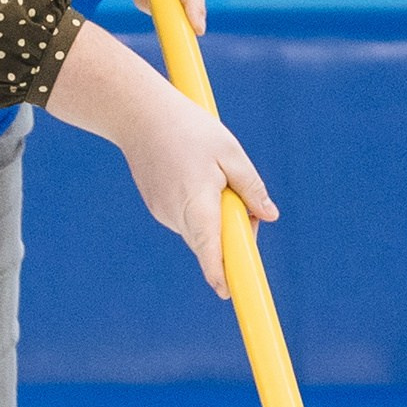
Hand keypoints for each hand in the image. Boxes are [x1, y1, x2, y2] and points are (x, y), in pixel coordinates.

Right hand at [45, 21, 275, 296]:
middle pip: (211, 243)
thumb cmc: (188, 128)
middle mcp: (176, 216)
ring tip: (213, 175)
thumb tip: (269, 216)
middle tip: (245, 203)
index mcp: (197, 205)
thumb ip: (251, 188)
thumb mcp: (230, 152)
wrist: (137, 113)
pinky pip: (187, 218)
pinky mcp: (157, 206)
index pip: (210, 251)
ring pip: (200, 230)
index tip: (229, 293)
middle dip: (233, 233)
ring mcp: (163, 212)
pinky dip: (199, 208)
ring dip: (217, 217)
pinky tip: (193, 174)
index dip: (220, 274)